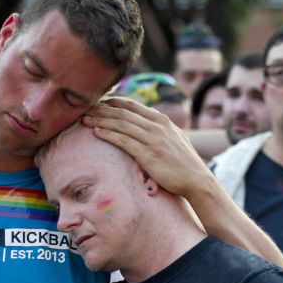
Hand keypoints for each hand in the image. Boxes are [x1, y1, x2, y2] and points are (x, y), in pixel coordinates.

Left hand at [83, 97, 213, 198]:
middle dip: (102, 109)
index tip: (99, 103)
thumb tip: (152, 122)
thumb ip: (162, 128)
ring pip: (121, 125)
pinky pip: (124, 141)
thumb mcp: (176, 138)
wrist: (197, 180)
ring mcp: (153, 139)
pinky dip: (109, 135)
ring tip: (85, 119)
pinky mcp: (148, 155)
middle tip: (86, 108)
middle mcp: (157, 126)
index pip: (133, 105)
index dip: (113, 102)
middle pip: (123, 113)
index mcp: (162, 120)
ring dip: (101, 121)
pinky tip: (96, 133)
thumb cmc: (185, 163)